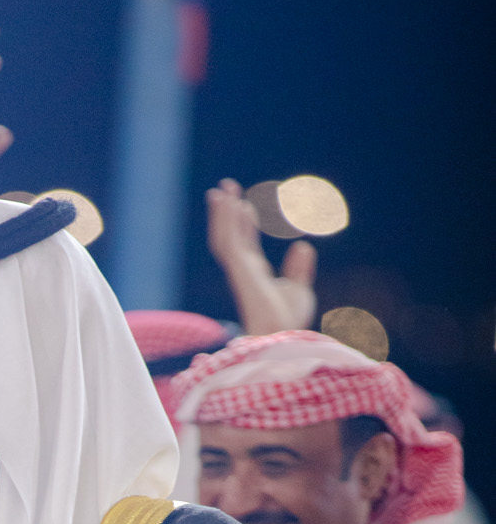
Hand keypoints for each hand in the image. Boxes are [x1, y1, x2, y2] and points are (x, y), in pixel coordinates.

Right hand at [206, 178, 316, 334]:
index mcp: (255, 276)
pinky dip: (226, 219)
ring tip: (221, 189)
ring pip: (224, 236)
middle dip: (226, 214)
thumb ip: (298, 270)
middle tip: (225, 189)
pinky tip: (230, 201)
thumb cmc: (288, 322)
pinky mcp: (239, 268)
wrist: (282, 335)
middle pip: (229, 237)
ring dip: (221, 212)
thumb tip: (302, 246)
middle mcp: (243, 271)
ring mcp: (239, 270)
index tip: (246, 205)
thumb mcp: (298, 290)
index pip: (246, 245)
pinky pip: (229, 239)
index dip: (244, 225)